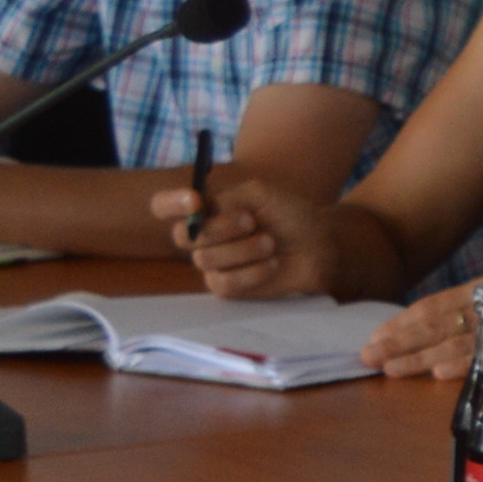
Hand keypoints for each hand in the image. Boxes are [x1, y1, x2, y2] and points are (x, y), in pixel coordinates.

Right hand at [167, 164, 342, 303]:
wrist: (320, 245)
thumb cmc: (290, 215)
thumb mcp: (262, 194)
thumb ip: (230, 196)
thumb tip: (203, 207)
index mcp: (204, 209)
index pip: (162, 206)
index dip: (170, 203)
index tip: (196, 201)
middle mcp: (203, 236)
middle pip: (183, 236)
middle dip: (219, 228)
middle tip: (251, 221)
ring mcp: (214, 263)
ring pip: (206, 260)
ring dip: (243, 249)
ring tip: (270, 243)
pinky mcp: (229, 287)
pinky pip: (224, 283)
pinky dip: (251, 273)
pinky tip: (272, 265)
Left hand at [362, 282, 482, 380]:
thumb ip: (462, 319)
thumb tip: (408, 340)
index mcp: (478, 290)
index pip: (431, 307)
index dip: (400, 323)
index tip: (373, 339)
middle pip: (435, 325)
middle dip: (399, 343)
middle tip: (369, 357)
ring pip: (454, 344)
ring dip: (420, 358)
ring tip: (391, 369)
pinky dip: (460, 365)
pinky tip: (437, 374)